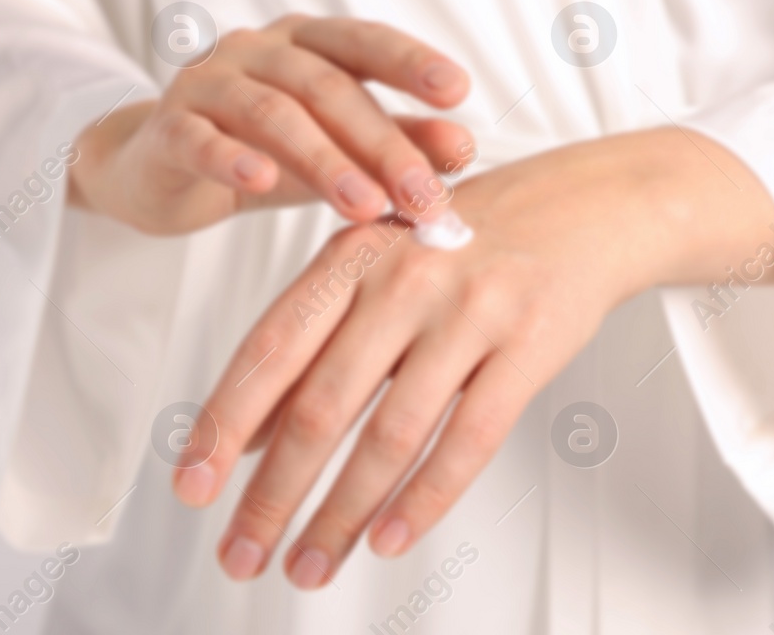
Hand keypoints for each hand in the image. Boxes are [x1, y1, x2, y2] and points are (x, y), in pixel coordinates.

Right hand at [68, 16, 474, 234]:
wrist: (158, 174)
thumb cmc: (258, 154)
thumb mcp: (333, 148)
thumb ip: (395, 142)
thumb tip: (465, 146)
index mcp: (301, 42)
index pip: (362, 41)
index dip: (409, 60)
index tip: (457, 91)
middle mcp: (251, 49)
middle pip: (325, 87)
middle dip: (381, 143)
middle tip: (424, 196)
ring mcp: (203, 84)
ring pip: (271, 113)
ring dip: (325, 161)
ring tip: (367, 208)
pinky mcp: (166, 130)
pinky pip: (200, 139)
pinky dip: (233, 157)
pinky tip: (264, 180)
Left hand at [171, 127, 773, 587]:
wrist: (584, 205)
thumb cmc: (459, 246)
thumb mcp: (370, 275)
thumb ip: (307, 347)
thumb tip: (240, 437)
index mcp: (346, 260)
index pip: (268, 352)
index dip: (222, 423)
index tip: (190, 486)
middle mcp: (398, 282)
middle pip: (319, 407)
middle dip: (272, 494)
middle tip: (240, 554)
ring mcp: (465, 313)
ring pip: (389, 436)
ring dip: (341, 515)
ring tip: (307, 568)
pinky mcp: (528, 345)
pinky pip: (468, 439)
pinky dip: (423, 499)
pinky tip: (386, 540)